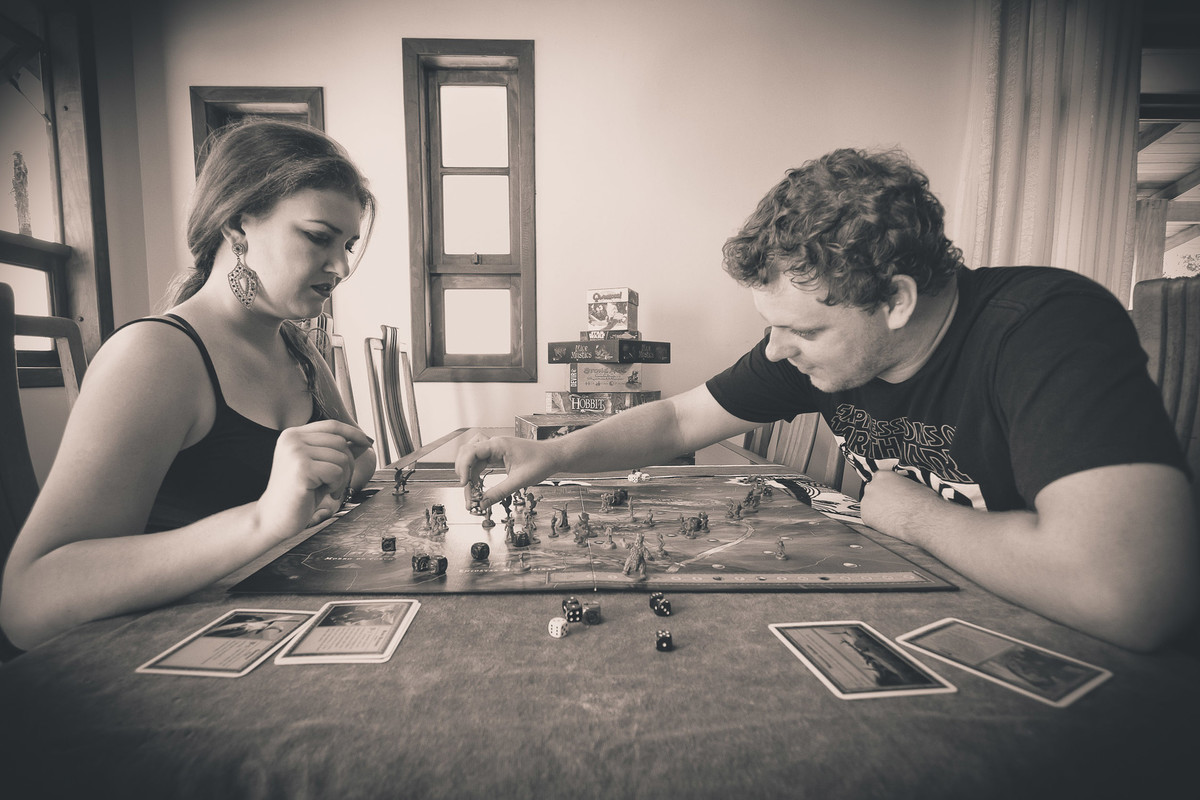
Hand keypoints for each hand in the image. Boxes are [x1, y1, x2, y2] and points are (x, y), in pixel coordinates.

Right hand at [255, 420, 373, 540]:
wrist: (273, 517)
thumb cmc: (298, 494)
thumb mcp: (319, 467)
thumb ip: (337, 452)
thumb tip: (363, 441)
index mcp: (293, 435)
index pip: (331, 425)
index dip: (353, 432)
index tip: (367, 442)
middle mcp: (292, 439)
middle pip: (340, 442)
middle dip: (347, 464)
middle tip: (337, 483)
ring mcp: (295, 452)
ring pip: (341, 457)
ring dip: (341, 478)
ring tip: (328, 489)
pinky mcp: (301, 469)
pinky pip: (336, 472)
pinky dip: (336, 485)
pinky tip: (323, 493)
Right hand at [455, 433, 558, 508]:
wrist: (553, 456)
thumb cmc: (541, 462)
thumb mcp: (519, 480)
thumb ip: (499, 492)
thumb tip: (483, 503)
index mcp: (498, 445)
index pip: (471, 452)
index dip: (463, 468)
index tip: (464, 484)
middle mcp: (494, 444)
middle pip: (467, 454)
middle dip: (463, 472)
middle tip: (467, 492)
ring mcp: (495, 449)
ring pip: (472, 459)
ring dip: (468, 474)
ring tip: (470, 491)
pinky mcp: (498, 455)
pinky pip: (480, 462)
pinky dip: (476, 474)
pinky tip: (478, 486)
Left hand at [858, 468, 940, 543]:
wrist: (923, 518)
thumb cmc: (923, 501)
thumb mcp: (914, 484)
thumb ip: (902, 484)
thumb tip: (903, 488)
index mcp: (883, 476)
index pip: (878, 480)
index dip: (886, 489)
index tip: (891, 495)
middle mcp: (871, 486)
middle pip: (872, 493)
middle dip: (880, 499)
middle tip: (892, 508)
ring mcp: (866, 501)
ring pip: (870, 506)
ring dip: (878, 511)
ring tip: (893, 516)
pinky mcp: (866, 516)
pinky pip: (869, 519)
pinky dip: (877, 522)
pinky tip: (889, 523)